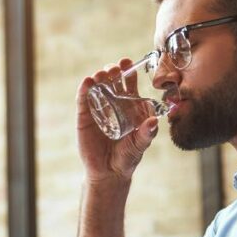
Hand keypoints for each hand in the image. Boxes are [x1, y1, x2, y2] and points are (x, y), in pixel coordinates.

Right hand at [77, 58, 158, 184]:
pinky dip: (84, 89)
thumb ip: (146, 134)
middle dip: (113, 71)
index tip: (129, 63)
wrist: (108, 173)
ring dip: (99, 77)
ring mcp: (98, 108)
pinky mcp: (84, 116)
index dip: (129, 72)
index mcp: (129, 106)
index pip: (129, 84)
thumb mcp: (139, 145)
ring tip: (103, 74)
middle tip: (116, 69)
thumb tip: (153, 121)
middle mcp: (113, 104)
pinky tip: (87, 82)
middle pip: (112, 81)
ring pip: (97, 87)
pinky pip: (83, 100)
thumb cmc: (127, 157)